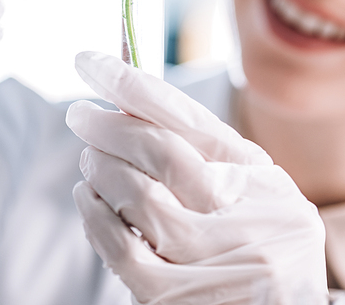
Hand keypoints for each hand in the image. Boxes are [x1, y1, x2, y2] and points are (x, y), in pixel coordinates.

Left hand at [66, 52, 327, 304]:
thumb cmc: (262, 238)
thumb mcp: (252, 185)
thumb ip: (203, 147)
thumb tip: (132, 100)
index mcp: (261, 177)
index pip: (187, 117)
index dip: (133, 85)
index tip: (92, 64)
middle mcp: (247, 215)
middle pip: (161, 152)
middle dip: (109, 127)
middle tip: (81, 115)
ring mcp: (217, 260)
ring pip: (139, 199)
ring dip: (101, 170)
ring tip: (90, 159)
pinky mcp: (181, 300)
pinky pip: (124, 252)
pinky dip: (96, 219)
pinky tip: (91, 200)